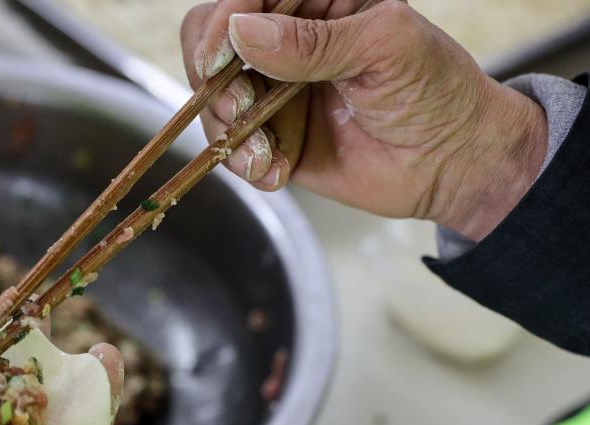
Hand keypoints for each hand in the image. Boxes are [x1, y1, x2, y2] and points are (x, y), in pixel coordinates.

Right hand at [182, 0, 547, 239]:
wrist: (451, 165)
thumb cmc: (436, 91)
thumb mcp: (384, 47)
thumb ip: (314, 41)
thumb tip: (243, 31)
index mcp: (317, 2)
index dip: (222, 21)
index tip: (218, 57)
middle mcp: (288, 43)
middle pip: (212, 42)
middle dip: (214, 77)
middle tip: (239, 105)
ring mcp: (276, 92)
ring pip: (213, 99)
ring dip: (228, 127)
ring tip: (266, 151)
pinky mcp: (274, 138)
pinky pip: (232, 146)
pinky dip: (243, 161)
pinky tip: (276, 169)